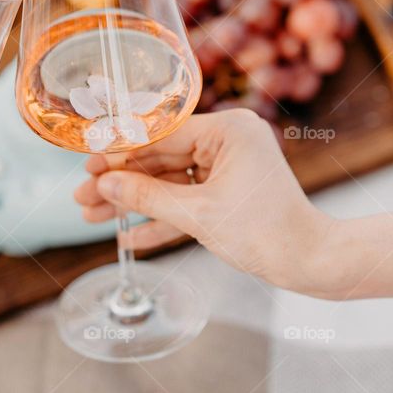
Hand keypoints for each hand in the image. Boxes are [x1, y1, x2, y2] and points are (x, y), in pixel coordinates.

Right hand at [74, 110, 342, 297]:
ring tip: (92, 216)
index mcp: (228, 130)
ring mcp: (227, 168)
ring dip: (133, 202)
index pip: (161, 134)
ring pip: (167, 183)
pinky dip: (159, 218)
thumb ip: (148, 197)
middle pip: (159, 159)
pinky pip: (184, 201)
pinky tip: (127, 235)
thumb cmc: (265, 232)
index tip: (89, 164)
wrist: (310, 262)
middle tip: (82, 195)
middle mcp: (228, 141)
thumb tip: (105, 184)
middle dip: (121, 182)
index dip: (121, 153)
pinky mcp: (226, 194)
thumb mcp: (198, 215)